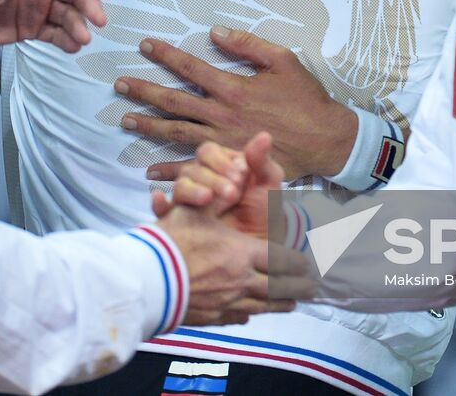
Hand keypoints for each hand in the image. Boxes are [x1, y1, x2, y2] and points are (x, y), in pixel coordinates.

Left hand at [115, 26, 355, 180]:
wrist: (325, 139)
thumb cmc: (306, 98)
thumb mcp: (283, 60)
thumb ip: (248, 45)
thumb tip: (215, 32)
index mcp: (233, 88)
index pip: (190, 68)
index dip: (165, 55)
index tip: (144, 45)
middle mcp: (221, 115)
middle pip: (173, 102)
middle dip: (144, 91)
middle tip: (119, 84)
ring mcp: (223, 141)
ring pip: (176, 133)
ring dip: (148, 126)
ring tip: (125, 120)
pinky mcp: (229, 163)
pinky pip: (194, 168)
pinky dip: (171, 171)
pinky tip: (149, 171)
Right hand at [154, 134, 287, 240]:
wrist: (261, 246)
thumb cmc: (265, 212)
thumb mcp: (268, 185)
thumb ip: (262, 162)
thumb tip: (264, 136)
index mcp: (221, 164)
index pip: (208, 152)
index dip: (221, 161)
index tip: (240, 176)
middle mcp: (202, 179)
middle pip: (192, 168)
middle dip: (211, 179)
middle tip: (232, 194)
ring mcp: (190, 199)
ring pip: (179, 187)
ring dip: (192, 191)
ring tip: (207, 200)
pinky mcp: (182, 221)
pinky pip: (163, 212)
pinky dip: (159, 205)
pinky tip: (160, 202)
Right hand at [155, 134, 310, 324]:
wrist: (146, 280)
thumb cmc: (174, 239)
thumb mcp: (199, 205)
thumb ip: (232, 173)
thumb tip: (263, 137)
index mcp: (243, 253)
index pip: (282, 261)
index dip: (298, 265)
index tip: (308, 266)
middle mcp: (241, 280)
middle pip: (278, 289)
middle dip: (296, 289)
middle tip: (309, 289)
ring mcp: (227, 302)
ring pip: (262, 306)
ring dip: (279, 305)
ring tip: (291, 304)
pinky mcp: (211, 318)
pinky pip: (236, 317)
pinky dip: (247, 314)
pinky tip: (250, 314)